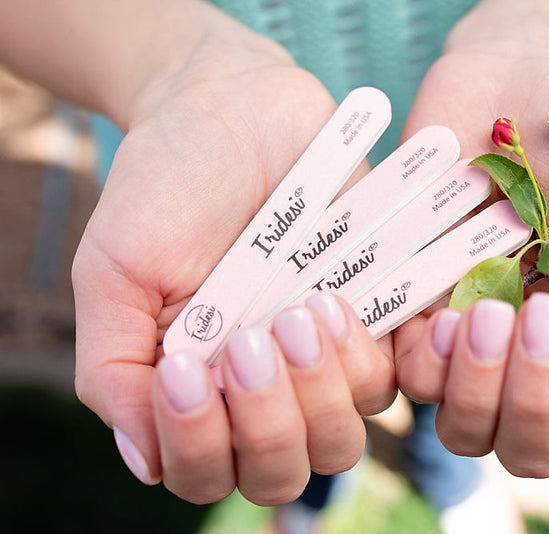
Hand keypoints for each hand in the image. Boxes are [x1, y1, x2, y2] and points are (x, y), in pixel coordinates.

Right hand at [72, 31, 394, 503]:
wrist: (234, 108)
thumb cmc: (165, 189)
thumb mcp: (114, 273)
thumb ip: (114, 369)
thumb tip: (143, 459)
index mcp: (199, 392)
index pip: (206, 471)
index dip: (201, 446)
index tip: (185, 372)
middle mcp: (266, 389)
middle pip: (285, 470)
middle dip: (270, 423)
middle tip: (250, 338)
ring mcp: (324, 359)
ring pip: (345, 435)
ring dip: (322, 387)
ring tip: (302, 307)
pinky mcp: (375, 319)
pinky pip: (396, 375)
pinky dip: (372, 354)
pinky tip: (337, 300)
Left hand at [394, 18, 548, 476]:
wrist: (519, 81)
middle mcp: (528, 368)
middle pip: (529, 445)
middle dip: (537, 396)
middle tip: (542, 311)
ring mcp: (469, 349)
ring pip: (465, 427)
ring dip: (478, 386)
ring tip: (488, 310)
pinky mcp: (415, 315)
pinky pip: (408, 373)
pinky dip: (424, 359)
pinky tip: (439, 316)